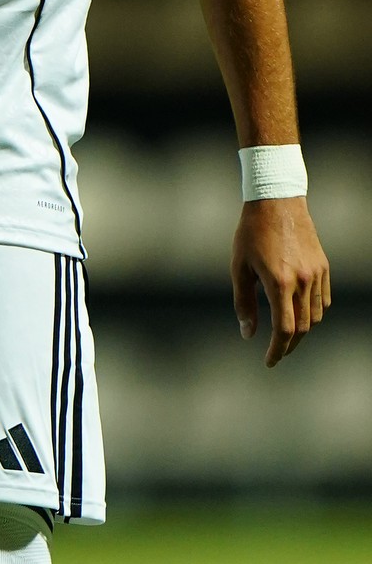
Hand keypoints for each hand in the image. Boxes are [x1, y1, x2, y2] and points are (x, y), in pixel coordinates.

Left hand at [231, 196, 329, 366]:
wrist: (276, 201)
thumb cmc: (251, 233)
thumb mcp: (239, 266)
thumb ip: (243, 302)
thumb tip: (248, 334)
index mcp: (279, 282)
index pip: (284, 330)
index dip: (277, 350)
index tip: (269, 361)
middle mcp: (303, 281)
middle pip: (303, 327)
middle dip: (289, 344)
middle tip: (276, 351)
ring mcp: (316, 273)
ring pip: (316, 316)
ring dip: (303, 329)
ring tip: (287, 332)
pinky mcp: (323, 266)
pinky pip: (323, 299)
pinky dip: (314, 311)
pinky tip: (300, 311)